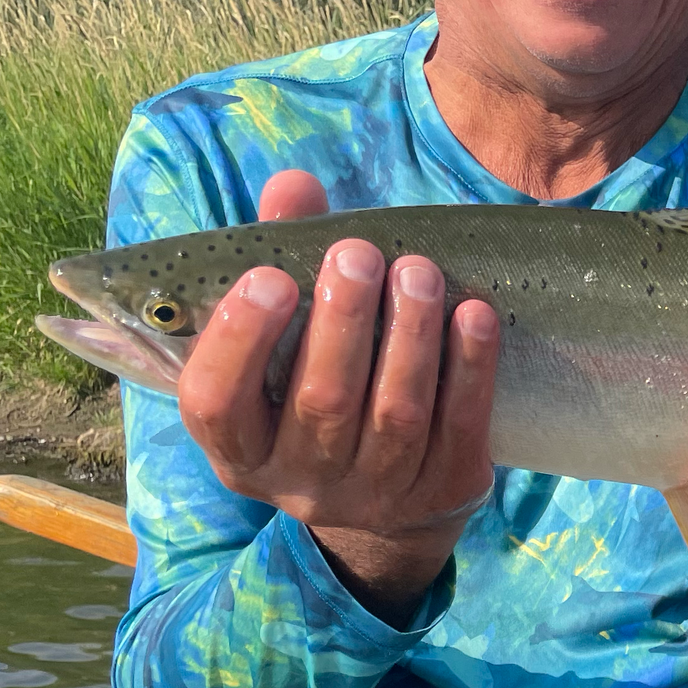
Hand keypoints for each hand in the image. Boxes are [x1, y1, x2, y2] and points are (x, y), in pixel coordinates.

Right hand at [177, 171, 500, 622]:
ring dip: (410, 335)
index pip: (215, 403)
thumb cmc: (320, 385)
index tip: (270, 277)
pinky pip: (459, 426)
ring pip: (395, 413)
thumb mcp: (287, 336)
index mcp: (239, 446)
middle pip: (321, 401)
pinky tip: (472, 314)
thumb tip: (293, 186)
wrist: (387, 501)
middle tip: (358, 253)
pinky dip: (469, 368)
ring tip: (418, 271)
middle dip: (343, 320)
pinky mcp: (442, 490)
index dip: (238, 341)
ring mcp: (375, 494)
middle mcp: (299, 481)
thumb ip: (283, 256)